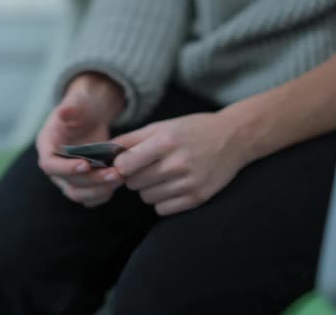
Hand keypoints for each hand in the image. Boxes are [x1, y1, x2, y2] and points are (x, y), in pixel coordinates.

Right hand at [36, 73, 125, 206]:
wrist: (91, 114)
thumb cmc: (82, 105)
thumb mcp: (78, 100)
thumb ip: (71, 105)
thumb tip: (63, 111)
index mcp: (46, 145)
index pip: (49, 164)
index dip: (65, 168)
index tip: (86, 165)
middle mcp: (54, 165)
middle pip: (67, 182)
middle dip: (91, 180)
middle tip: (115, 173)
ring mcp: (67, 176)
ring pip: (77, 194)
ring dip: (98, 190)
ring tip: (120, 178)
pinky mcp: (81, 182)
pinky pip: (89, 197)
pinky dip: (102, 195)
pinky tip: (117, 185)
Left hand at [112, 112, 249, 215]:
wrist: (234, 138)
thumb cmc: (191, 130)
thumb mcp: (161, 127)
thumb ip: (130, 140)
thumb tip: (101, 152)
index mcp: (165, 142)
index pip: (124, 165)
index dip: (121, 165)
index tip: (127, 162)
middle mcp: (177, 164)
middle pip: (134, 183)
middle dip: (135, 176)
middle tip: (149, 166)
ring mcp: (189, 183)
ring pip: (146, 198)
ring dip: (149, 188)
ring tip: (164, 174)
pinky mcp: (198, 198)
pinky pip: (162, 209)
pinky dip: (162, 200)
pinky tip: (173, 186)